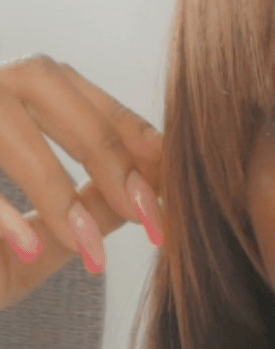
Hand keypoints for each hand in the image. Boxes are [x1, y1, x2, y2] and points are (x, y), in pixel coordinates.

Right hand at [0, 55, 164, 310]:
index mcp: (20, 96)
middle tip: (153, 219)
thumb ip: (96, 204)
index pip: (93, 104)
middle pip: (54, 93)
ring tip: (95, 254)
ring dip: (56, 194)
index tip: (182, 192)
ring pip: (6, 128)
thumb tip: (165, 187)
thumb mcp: (44, 237)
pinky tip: (31, 251)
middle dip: (110, 156)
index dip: (142, 144)